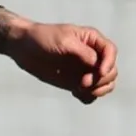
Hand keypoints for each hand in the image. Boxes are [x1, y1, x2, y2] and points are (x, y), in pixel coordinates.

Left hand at [0, 13, 118, 103]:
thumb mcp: (63, 40)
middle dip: (101, 80)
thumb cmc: (42, 38)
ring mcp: (85, 70)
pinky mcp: (76, 82)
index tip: (99, 72)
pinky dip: (88, 97)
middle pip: (111, 71)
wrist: (23, 48)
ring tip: (79, 89)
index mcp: (91, 39)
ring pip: (105, 84)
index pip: (111, 51)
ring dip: (97, 90)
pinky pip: (91, 94)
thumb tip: (97, 64)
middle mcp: (92, 55)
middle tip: (82, 83)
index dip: (109, 63)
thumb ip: (82, 52)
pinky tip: (75, 93)